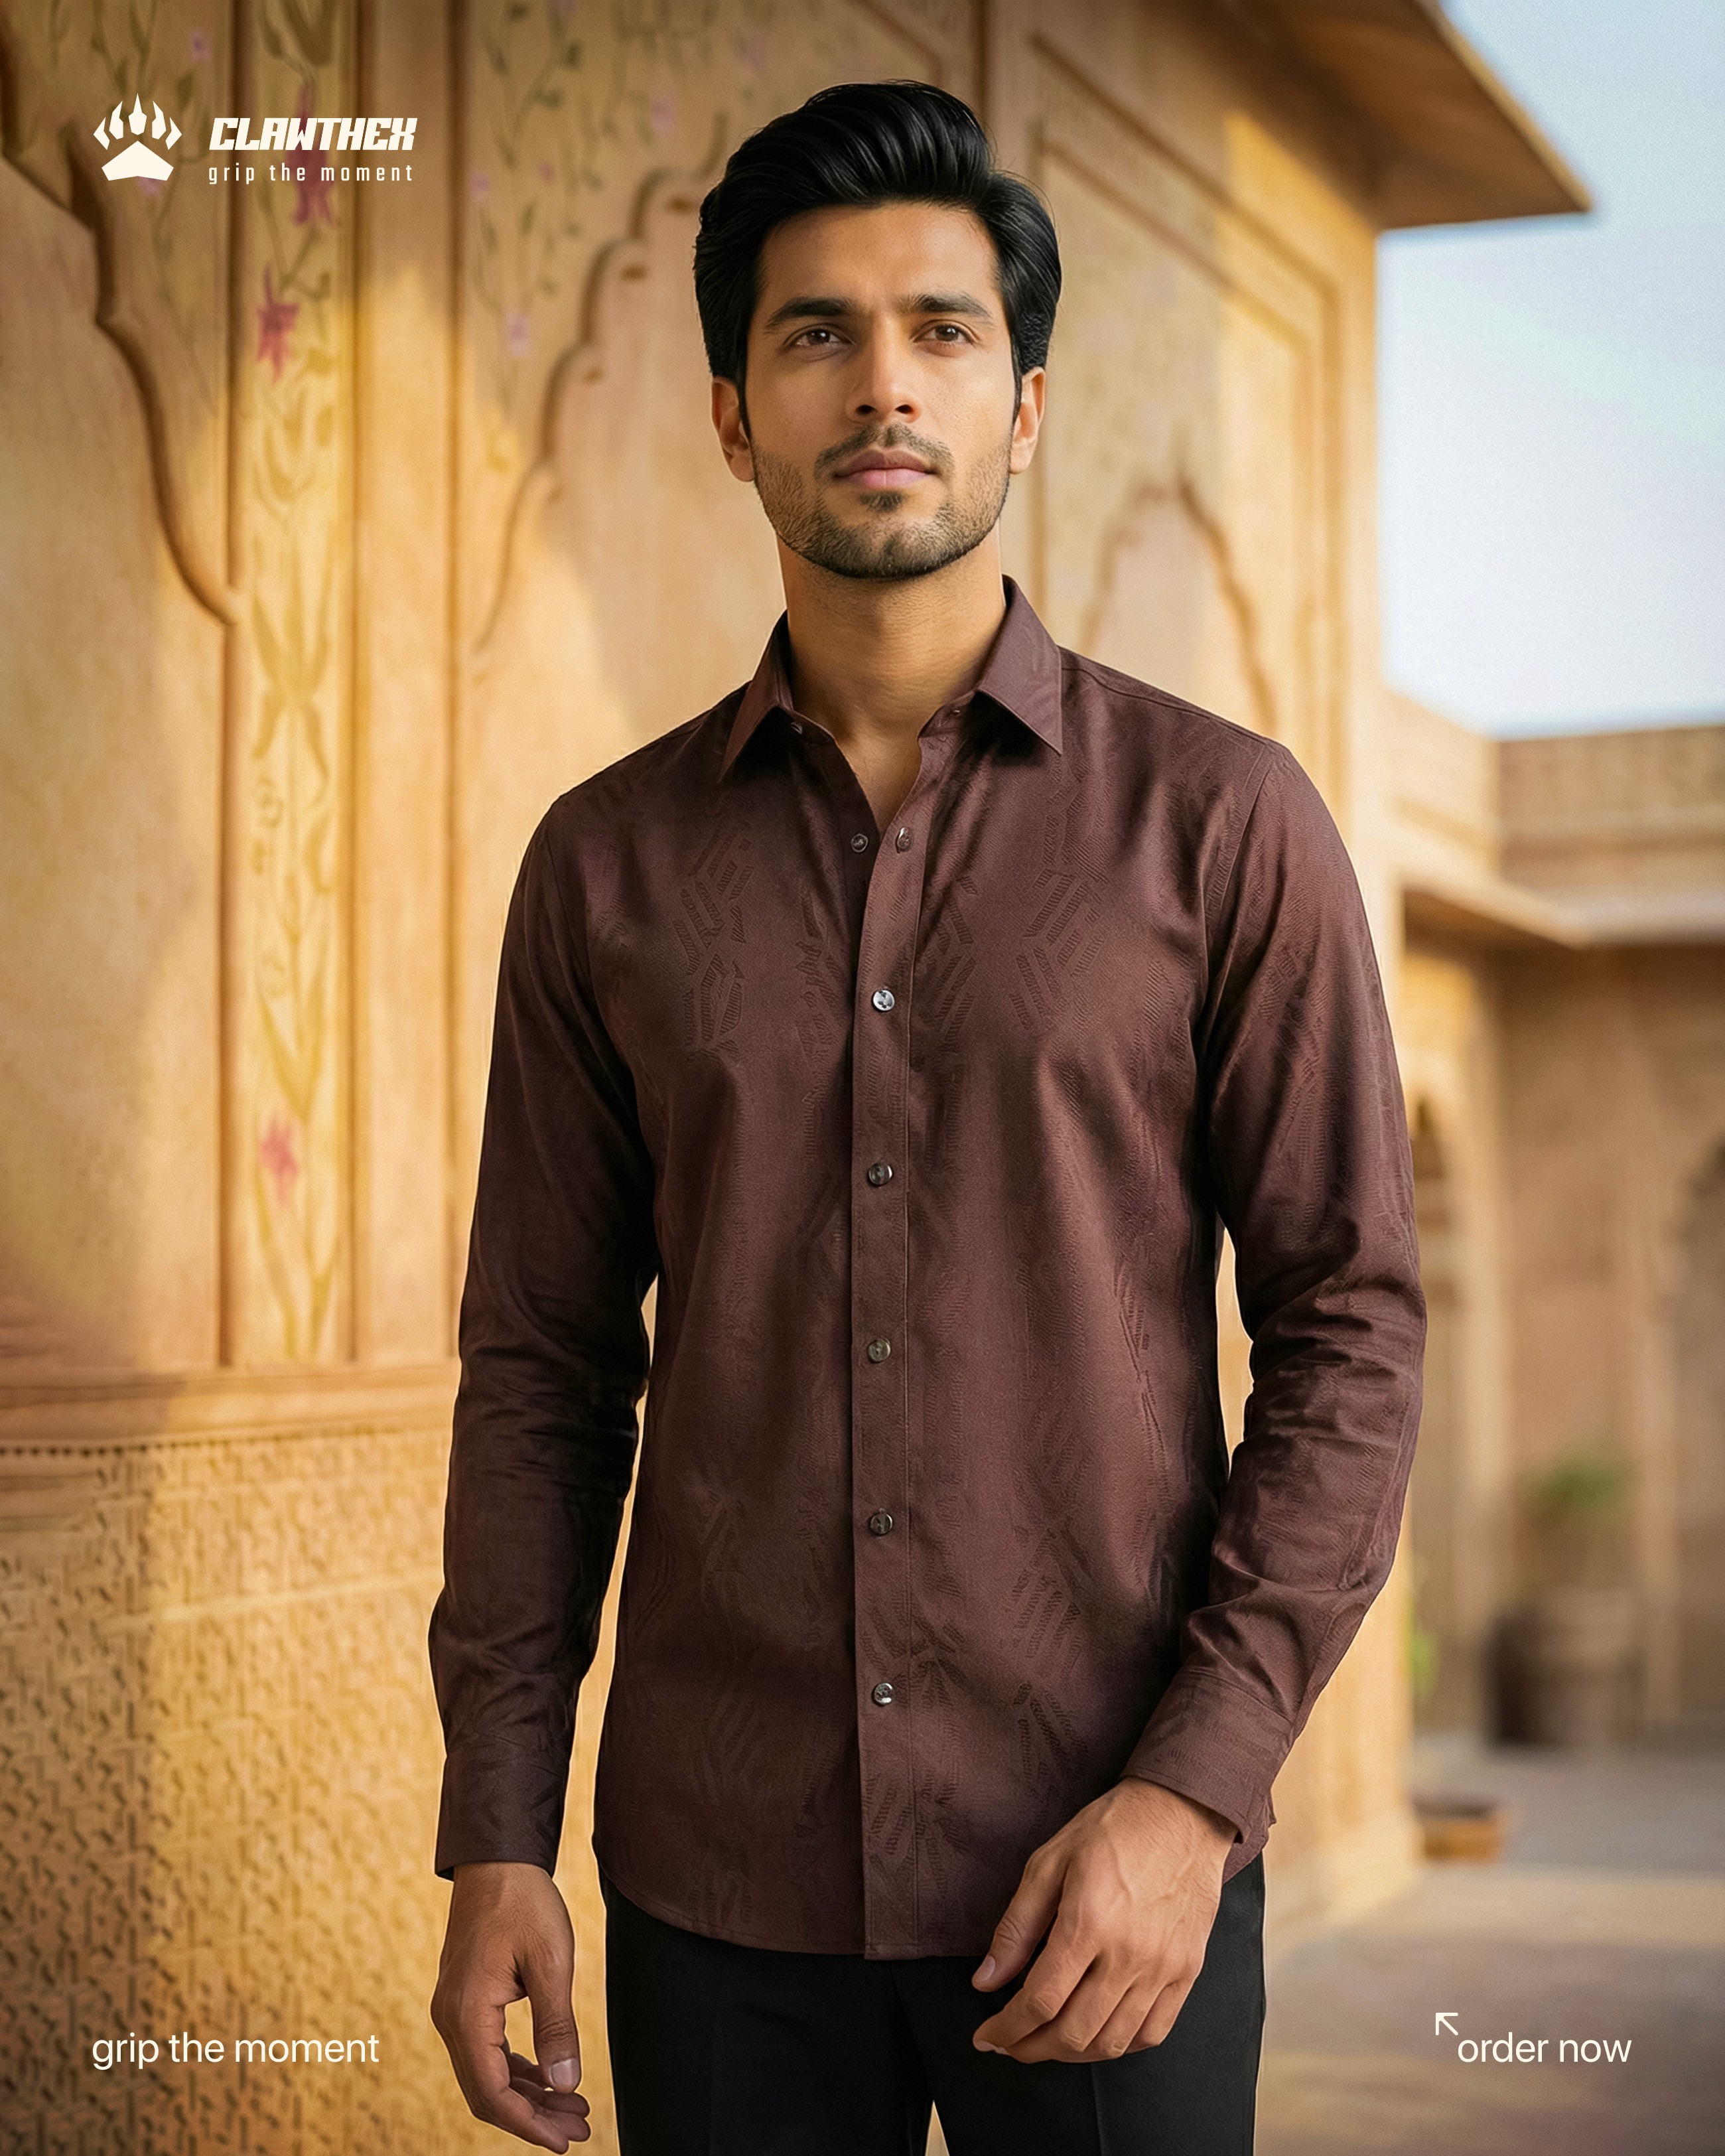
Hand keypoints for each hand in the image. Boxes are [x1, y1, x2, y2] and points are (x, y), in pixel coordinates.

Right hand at [431, 1860, 591, 2148]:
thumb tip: (566, 2085)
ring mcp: (454, 2010)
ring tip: (573, 2110)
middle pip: (486, 2092)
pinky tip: (549, 2079)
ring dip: (528, 2096)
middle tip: (579, 2130)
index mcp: (467, 2013)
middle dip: (532, 2117)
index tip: (564, 2141)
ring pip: (487, 2074)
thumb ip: (556, 2026)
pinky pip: (487, 2052)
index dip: (528, 2124)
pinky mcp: (464, 2001)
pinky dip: (517, 2071)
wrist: (496, 1858)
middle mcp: (451, 2018)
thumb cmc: (524, 1902)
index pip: (492, 2092)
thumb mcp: (551, 1962)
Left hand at [969, 1778, 1235, 2063]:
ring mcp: (1163, 1969)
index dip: (1007, 2029)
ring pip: (1113, 2042)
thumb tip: (986, 1980)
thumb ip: (1016, 1927)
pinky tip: (1097, 2033)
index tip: (986, 2036)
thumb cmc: (1111, 1830)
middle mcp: (1129, 1955)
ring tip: (1047, 2041)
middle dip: (1032, 2048)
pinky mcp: (1187, 1972)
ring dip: (1072, 2053)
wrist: (1182, 1813)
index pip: (1040, 2001)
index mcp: (1088, 1924)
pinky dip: (1119, 2045)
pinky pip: (1153, 2033)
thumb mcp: (1049, 1863)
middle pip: (1074, 2033)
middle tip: (1010, 2043)